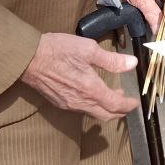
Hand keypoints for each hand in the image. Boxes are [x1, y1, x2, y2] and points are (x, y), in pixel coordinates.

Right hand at [20, 32, 138, 119]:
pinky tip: (93, 93)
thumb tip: (132, 63)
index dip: (128, 106)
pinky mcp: (59, 103)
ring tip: (112, 94)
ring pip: (93, 114)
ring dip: (106, 108)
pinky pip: (81, 110)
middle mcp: (80, 102)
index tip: (135, 102)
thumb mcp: (89, 49)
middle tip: (127, 103)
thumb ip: (112, 60)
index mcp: (91, 89)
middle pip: (106, 115)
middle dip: (119, 112)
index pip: (116, 106)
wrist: (28, 58)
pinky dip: (93, 106)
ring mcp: (68, 104)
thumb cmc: (58, 50)